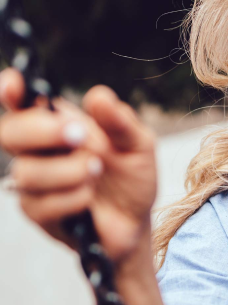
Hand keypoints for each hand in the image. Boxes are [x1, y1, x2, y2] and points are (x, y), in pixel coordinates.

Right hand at [0, 67, 157, 265]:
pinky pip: (42, 204)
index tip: (14, 85)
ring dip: (69, 171)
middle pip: (9, 132)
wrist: (137, 220)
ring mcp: (35, 182)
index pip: (23, 103)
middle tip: (80, 135)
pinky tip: (90, 198)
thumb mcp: (138, 144)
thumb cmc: (132, 175)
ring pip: (26, 172)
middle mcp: (40, 149)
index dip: (11, 92)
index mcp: (59, 123)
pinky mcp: (39, 213)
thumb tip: (99, 96)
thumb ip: (120, 121)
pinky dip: (74, 199)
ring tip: (97, 172)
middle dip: (42, 131)